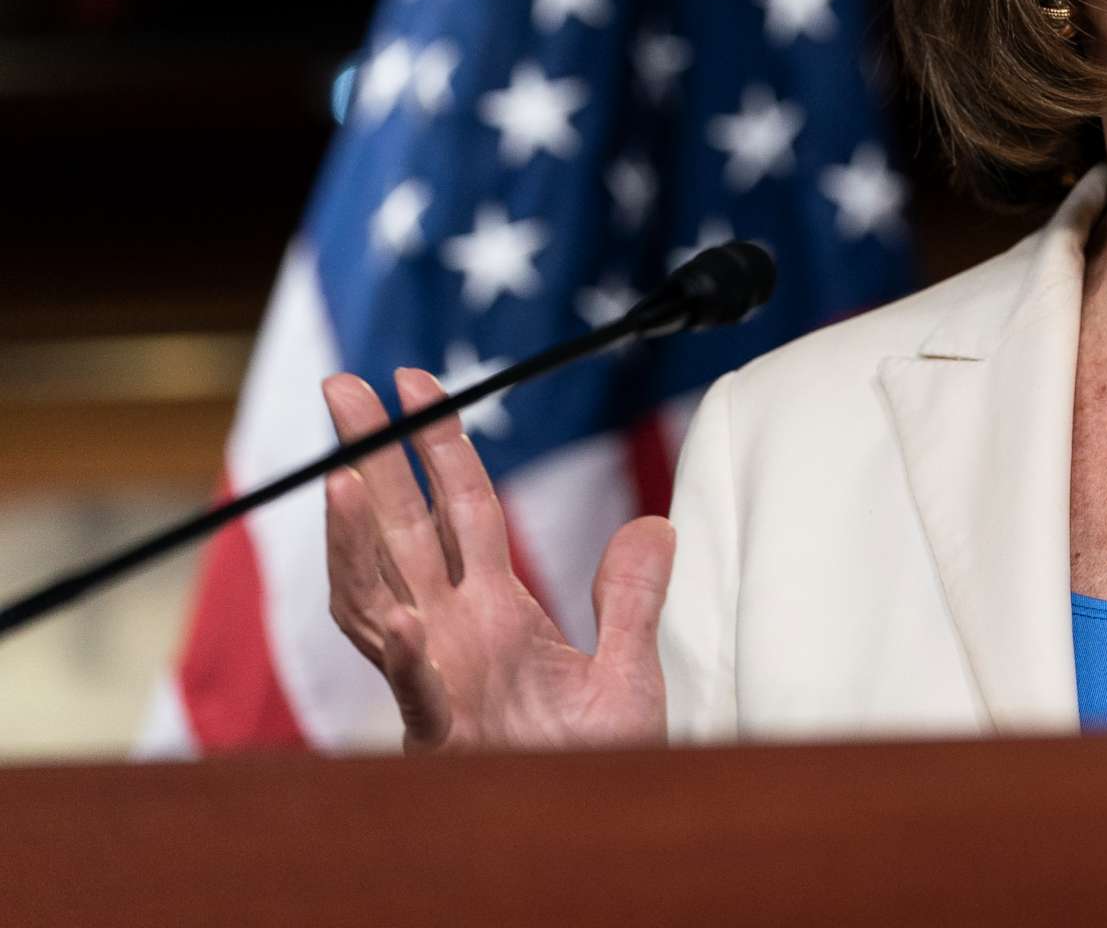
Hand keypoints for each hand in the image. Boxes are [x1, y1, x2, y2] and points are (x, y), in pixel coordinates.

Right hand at [321, 366, 672, 751]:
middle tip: (340, 384)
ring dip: (355, 535)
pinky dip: (403, 640)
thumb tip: (655, 525)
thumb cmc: (597, 769)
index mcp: (493, 615)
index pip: (457, 508)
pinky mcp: (444, 728)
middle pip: (400, 529)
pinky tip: (400, 607)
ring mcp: (439, 678)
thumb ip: (631, 599)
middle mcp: (452, 634)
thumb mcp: (628, 673)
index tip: (412, 383)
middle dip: (368, 457)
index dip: (435, 445)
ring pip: (379, 592)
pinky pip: (414, 679)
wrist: (592, 835)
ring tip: (340, 474)